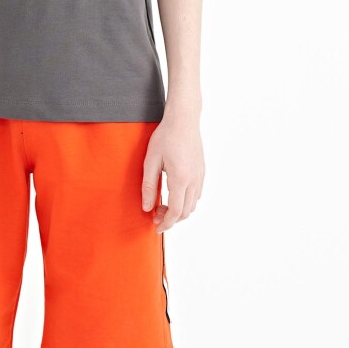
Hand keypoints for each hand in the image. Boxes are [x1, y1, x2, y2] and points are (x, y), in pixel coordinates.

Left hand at [141, 112, 203, 232]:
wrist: (183, 120)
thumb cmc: (165, 137)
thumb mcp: (151, 160)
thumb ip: (148, 186)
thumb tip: (146, 207)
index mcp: (180, 179)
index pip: (176, 212)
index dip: (166, 223)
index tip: (156, 228)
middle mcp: (194, 180)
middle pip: (186, 212)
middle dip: (171, 219)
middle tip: (155, 214)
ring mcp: (200, 176)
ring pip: (193, 205)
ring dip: (179, 211)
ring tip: (163, 204)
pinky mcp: (202, 171)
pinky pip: (196, 194)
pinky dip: (186, 201)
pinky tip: (174, 194)